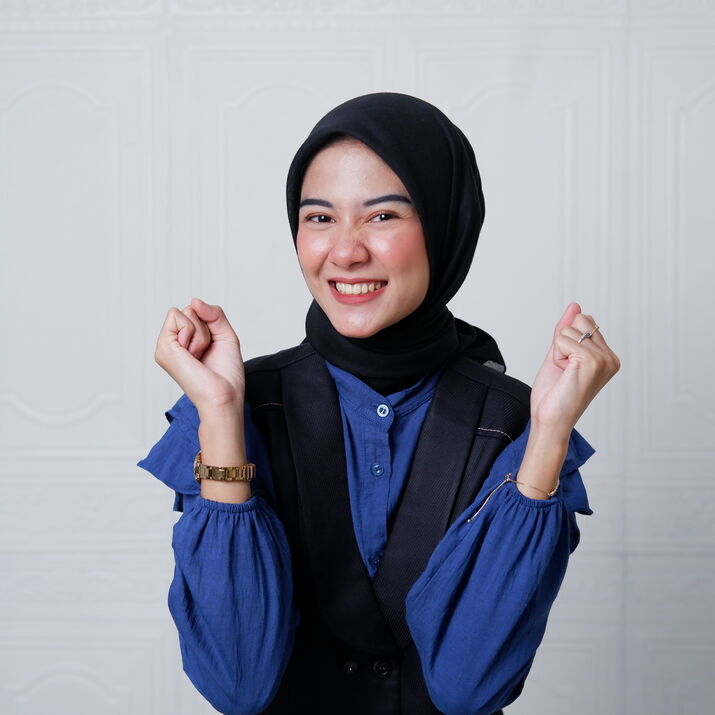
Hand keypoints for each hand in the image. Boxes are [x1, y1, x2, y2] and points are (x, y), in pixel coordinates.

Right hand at [154, 297, 244, 414]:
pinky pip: (178, 317)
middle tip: (206, 352)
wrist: (224, 394)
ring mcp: (165, 345)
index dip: (210, 323)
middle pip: (189, 309)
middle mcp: (172, 343)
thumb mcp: (224, 334)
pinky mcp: (163, 347)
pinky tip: (193, 355)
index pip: (195, 311)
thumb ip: (213, 314)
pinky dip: (194, 333)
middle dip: (205, 327)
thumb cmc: (226, 373)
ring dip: (201, 332)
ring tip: (199, 355)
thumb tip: (194, 301)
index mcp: (184, 342)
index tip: (212, 347)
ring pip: (185, 312)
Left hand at [529, 302, 619, 437]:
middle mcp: (610, 358)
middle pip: (579, 320)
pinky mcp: (592, 361)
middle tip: (564, 369)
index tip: (567, 365)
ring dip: (558, 349)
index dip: (566, 340)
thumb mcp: (559, 354)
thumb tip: (575, 305)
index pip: (584, 321)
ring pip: (569, 328)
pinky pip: (563, 339)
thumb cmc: (554, 394)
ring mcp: (604, 359)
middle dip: (562, 341)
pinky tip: (564, 373)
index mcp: (607, 356)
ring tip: (564, 372)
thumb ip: (566, 330)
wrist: (550, 420)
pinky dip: (557, 355)